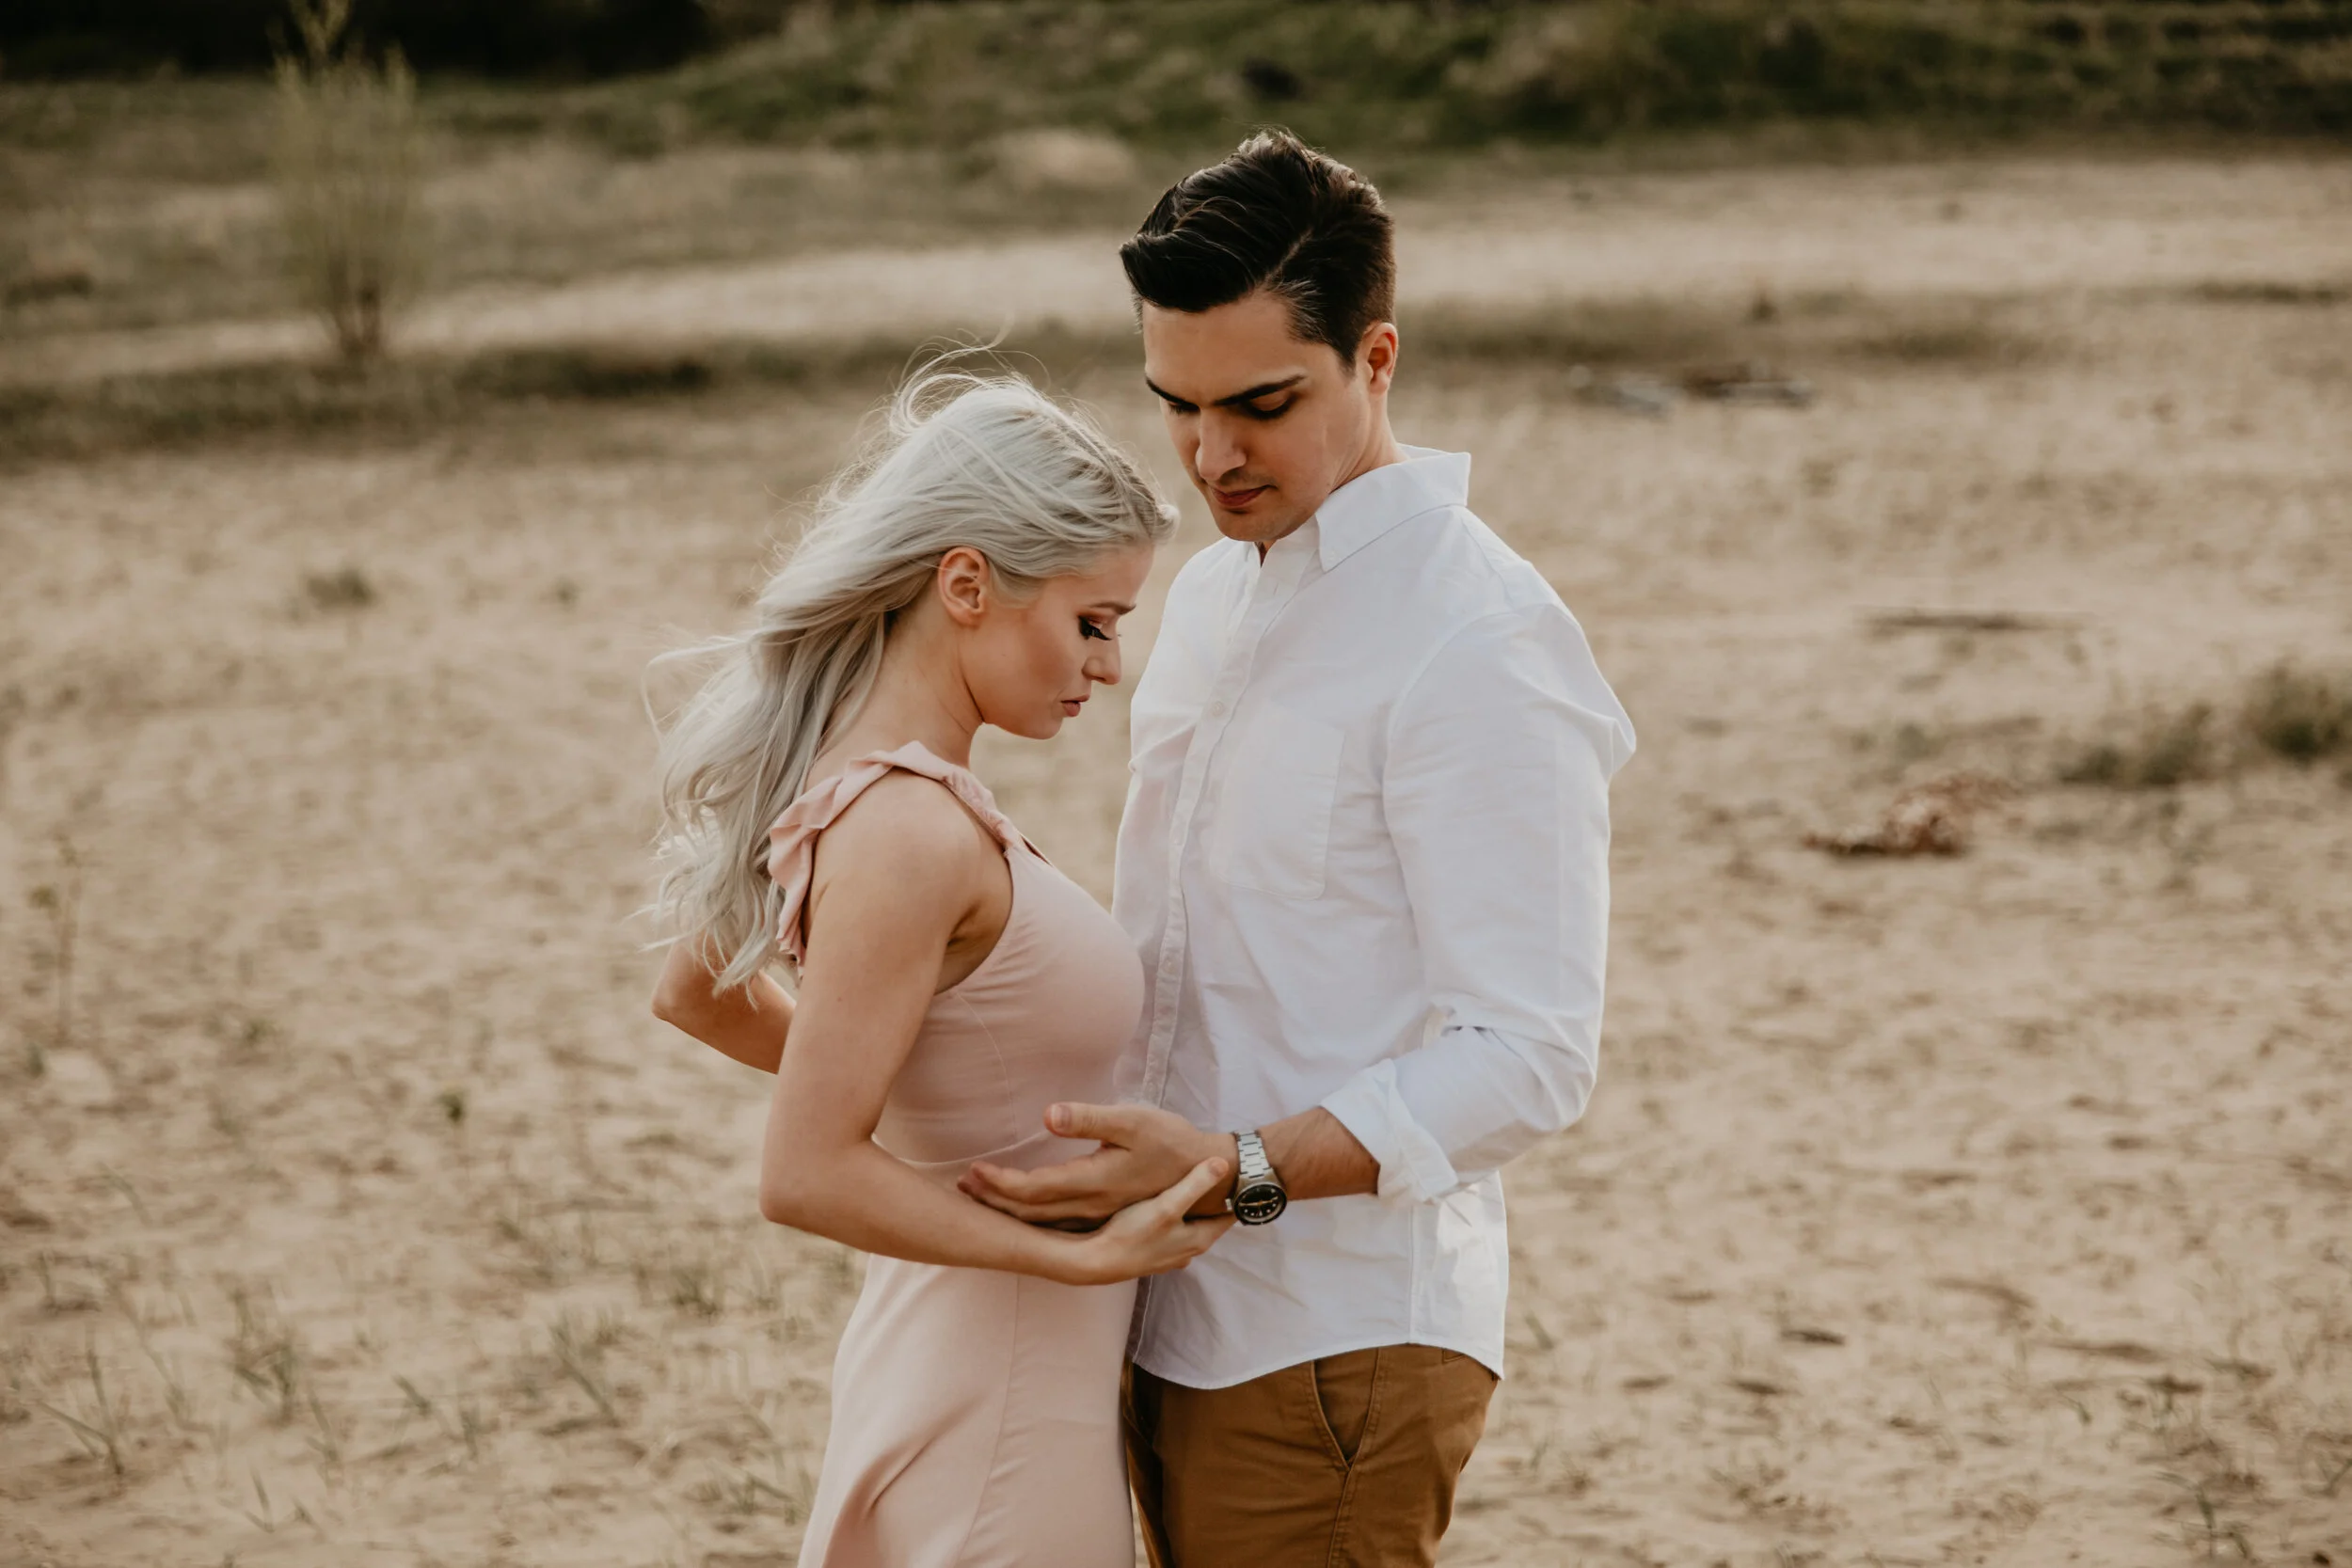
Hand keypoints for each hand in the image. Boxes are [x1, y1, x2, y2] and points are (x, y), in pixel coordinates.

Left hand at [960, 1102, 1233, 1224]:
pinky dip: (1031, 1215)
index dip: (1000, 1183)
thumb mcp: (1134, 1120)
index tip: (972, 1172)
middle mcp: (1091, 1207)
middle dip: (994, 1199)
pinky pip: (1058, 1223)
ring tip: (979, 1195)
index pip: (1034, 1190)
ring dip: (1008, 1209)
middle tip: (961, 1186)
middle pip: (1030, 1212)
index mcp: (1093, 1183)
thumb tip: (1049, 1115)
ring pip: (1042, 1221)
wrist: (1208, 1173)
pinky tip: (1020, 1208)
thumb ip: (1089, 1118)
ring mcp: (1098, 1215)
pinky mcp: (1104, 1214)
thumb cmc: (1171, 1141)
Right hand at [1044, 1157, 1235, 1285]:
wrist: (1095, 1260)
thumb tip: (1223, 1163)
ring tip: (1189, 1183)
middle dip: (1213, 1199)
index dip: (1234, 1196)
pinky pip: (1170, 1230)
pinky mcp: (1151, 1252)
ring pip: (1188, 1226)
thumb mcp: (1167, 1206)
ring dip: (1191, 1208)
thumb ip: (1195, 1185)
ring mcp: (1169, 1254)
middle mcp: (1188, 1250)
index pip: (1228, 1216)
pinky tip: (1161, 1203)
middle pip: (1208, 1220)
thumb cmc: (1132, 1233)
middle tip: (1215, 1171)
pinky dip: (1173, 1216)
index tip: (1241, 1175)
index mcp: (1199, 1239)